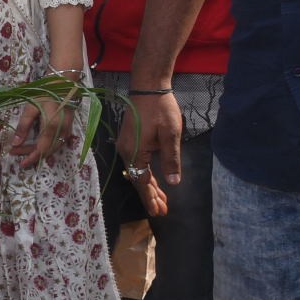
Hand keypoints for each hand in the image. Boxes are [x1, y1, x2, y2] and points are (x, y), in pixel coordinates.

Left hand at [9, 91, 69, 169]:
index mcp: (52, 126)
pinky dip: (47, 147)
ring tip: (23, 150)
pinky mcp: (68, 128)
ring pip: (53, 148)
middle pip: (46, 150)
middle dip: (31, 154)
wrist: (64, 83)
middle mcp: (62, 131)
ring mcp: (67, 130)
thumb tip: (15, 143)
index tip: (21, 164)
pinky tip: (37, 145)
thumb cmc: (46, 92)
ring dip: (39, 151)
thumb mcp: (31, 108)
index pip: (41, 149)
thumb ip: (23, 126)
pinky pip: (58, 143)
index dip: (31, 158)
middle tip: (15, 151)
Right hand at [115, 89, 182, 204]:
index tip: (159, 212)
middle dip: (151, 195)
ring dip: (149, 185)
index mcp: (135, 153)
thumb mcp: (171, 135)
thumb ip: (171, 160)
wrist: (147, 87)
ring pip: (137, 172)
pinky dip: (145, 173)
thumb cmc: (161, 109)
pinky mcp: (129, 140)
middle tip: (162, 210)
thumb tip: (173, 183)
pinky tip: (153, 179)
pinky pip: (136, 163)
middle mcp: (126, 152)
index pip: (142, 182)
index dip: (151, 198)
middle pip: (138, 179)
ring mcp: (126, 146)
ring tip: (161, 199)